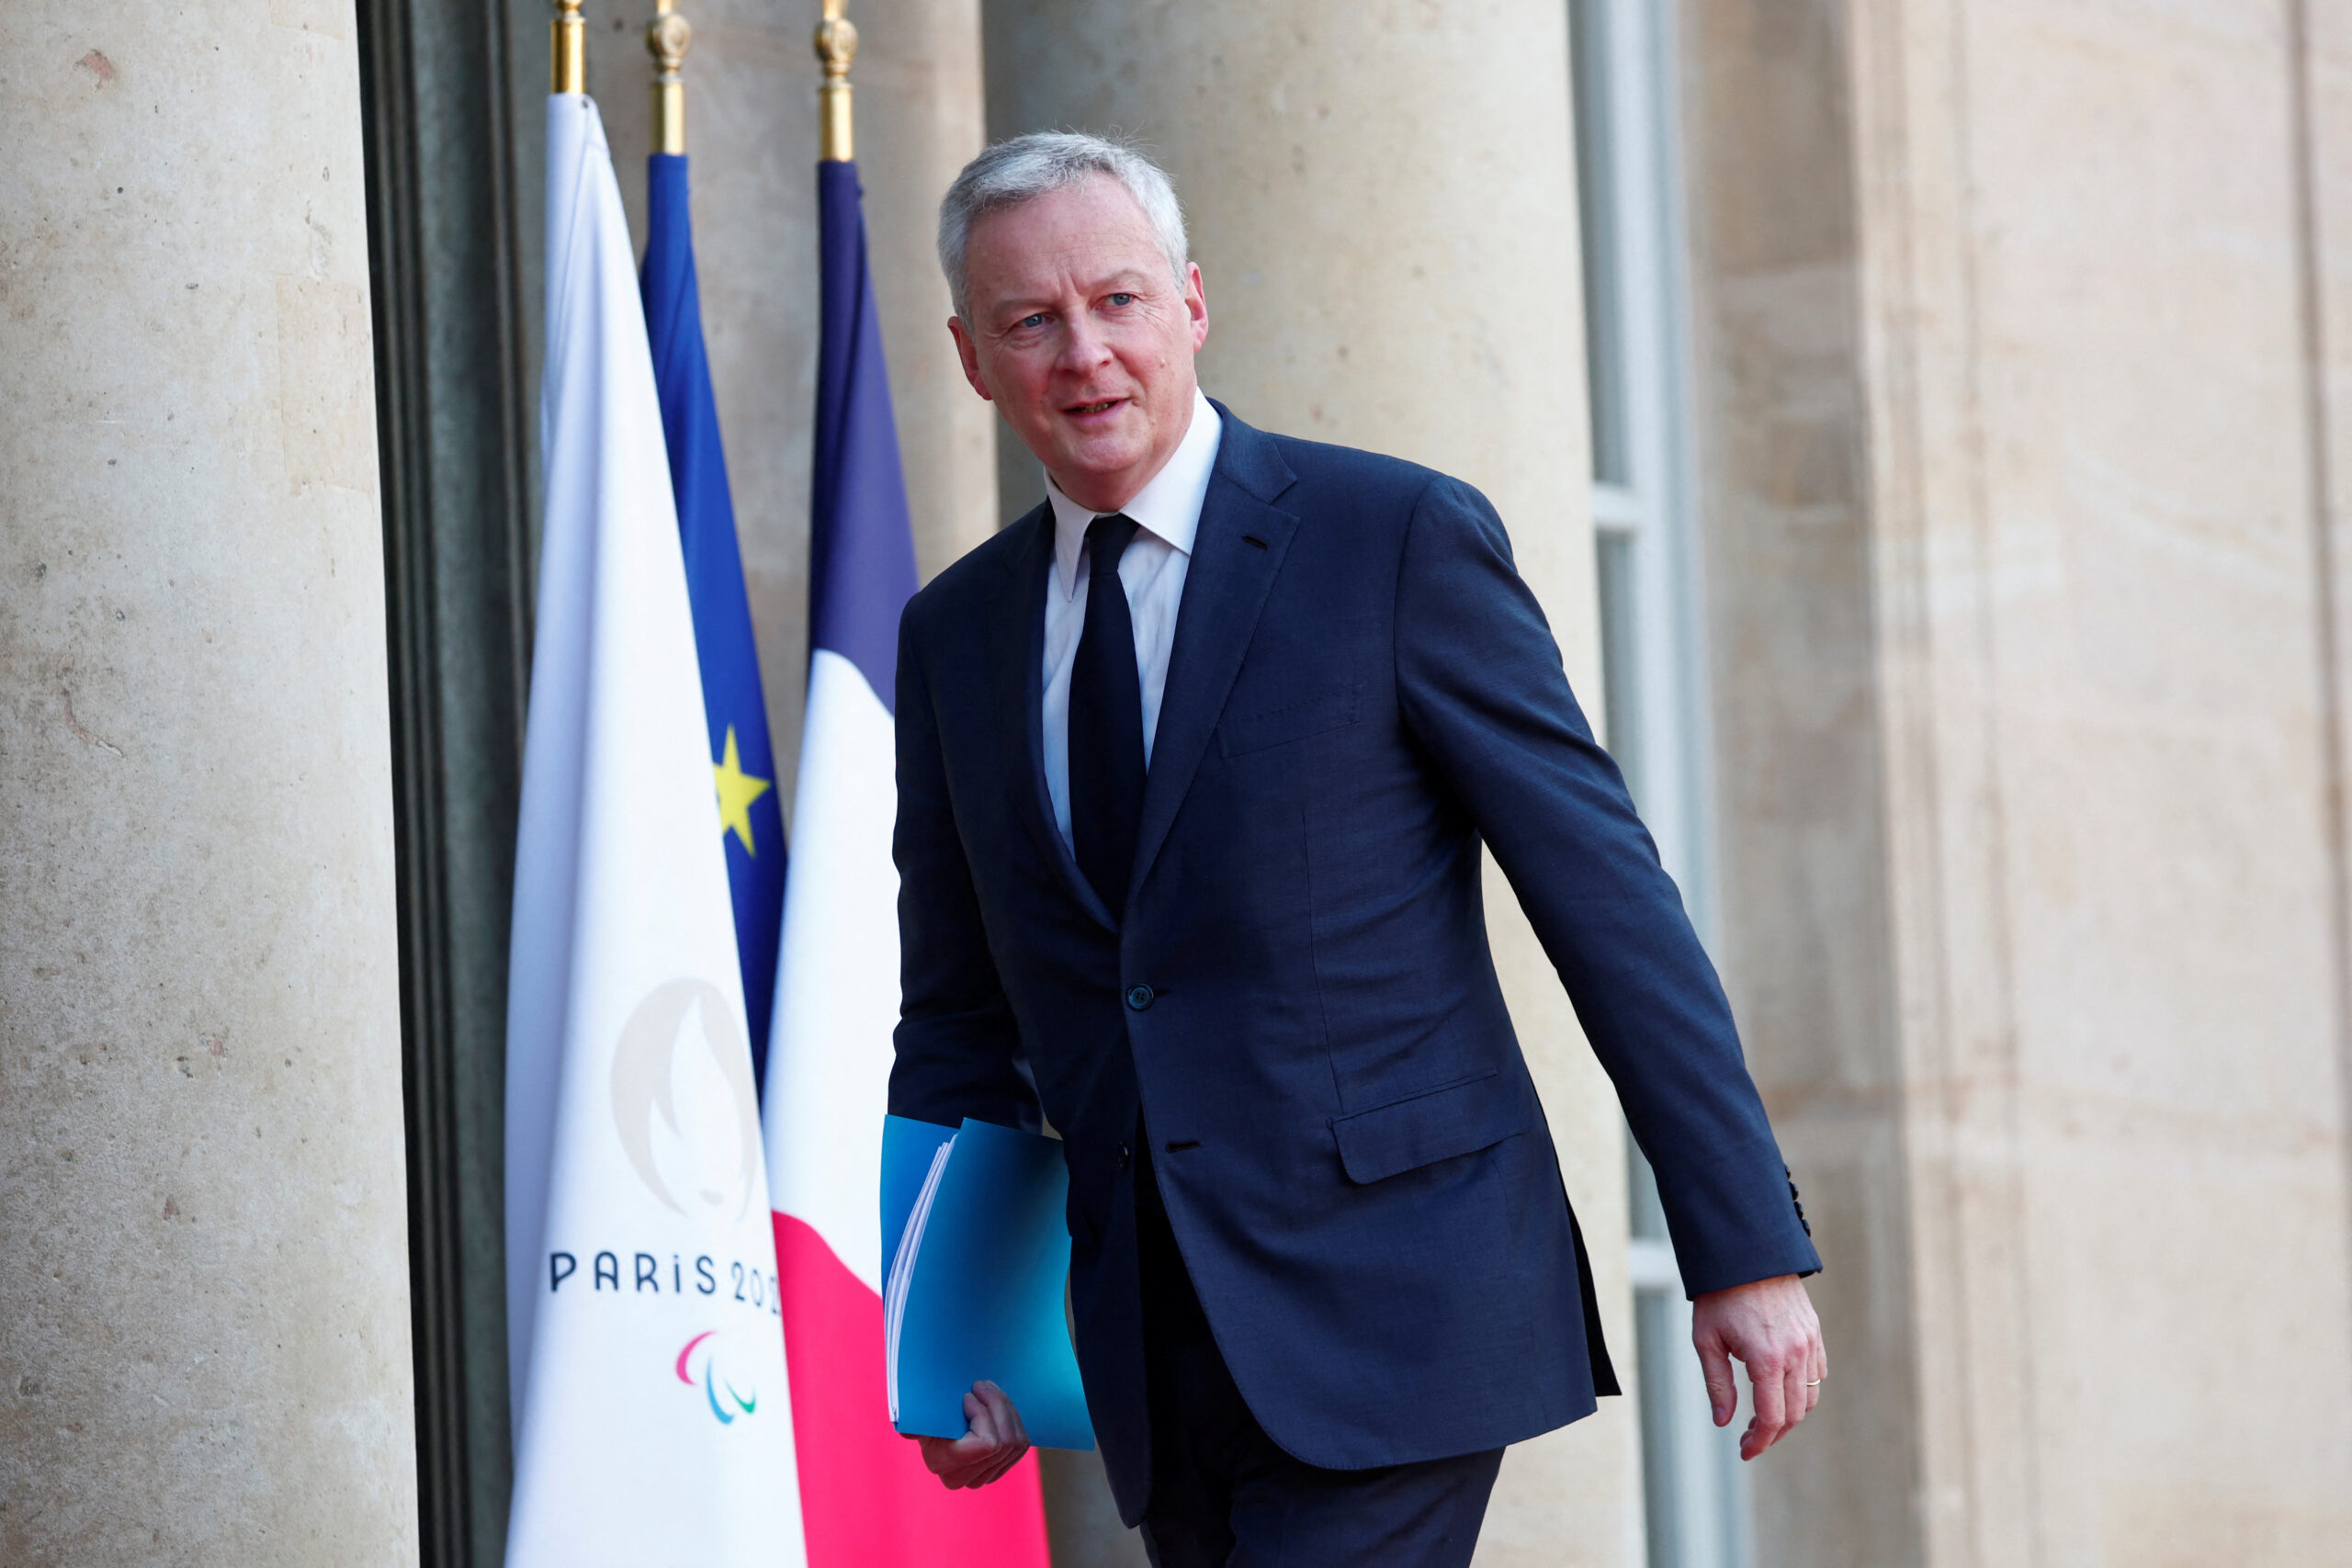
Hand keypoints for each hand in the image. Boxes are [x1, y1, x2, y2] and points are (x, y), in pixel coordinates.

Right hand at [911, 1380, 1030, 1488]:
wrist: (934, 1423)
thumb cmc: (926, 1412)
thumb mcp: (919, 1413)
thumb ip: (913, 1421)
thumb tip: (907, 1430)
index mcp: (942, 1463)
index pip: (987, 1443)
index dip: (983, 1414)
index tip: (968, 1395)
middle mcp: (962, 1478)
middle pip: (1005, 1441)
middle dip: (997, 1405)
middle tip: (983, 1385)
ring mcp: (982, 1478)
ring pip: (1015, 1443)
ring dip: (1007, 1410)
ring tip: (990, 1391)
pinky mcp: (997, 1471)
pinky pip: (1020, 1446)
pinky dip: (1014, 1422)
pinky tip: (998, 1407)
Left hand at [1691, 1273, 1824, 1460]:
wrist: (1747, 1252)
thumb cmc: (1720, 1295)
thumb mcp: (1706, 1340)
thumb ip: (1718, 1384)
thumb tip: (1723, 1422)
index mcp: (1767, 1360)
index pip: (1772, 1418)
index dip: (1759, 1442)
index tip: (1745, 1451)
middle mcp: (1795, 1354)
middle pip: (1794, 1414)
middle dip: (1773, 1434)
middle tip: (1750, 1438)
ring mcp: (1809, 1343)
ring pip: (1809, 1396)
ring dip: (1790, 1414)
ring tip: (1763, 1416)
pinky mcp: (1814, 1332)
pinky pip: (1817, 1373)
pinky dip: (1803, 1390)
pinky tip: (1781, 1390)